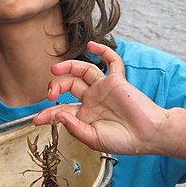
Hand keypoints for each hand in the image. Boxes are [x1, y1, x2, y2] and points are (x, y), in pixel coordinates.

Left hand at [34, 41, 170, 155]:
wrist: (148, 136)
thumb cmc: (124, 141)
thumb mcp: (94, 140)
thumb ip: (76, 128)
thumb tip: (60, 116)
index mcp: (85, 115)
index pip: (61, 109)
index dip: (48, 113)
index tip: (37, 119)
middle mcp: (92, 99)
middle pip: (69, 85)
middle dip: (56, 86)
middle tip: (49, 93)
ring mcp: (104, 88)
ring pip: (83, 70)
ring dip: (68, 67)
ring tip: (56, 69)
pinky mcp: (117, 81)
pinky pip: (110, 61)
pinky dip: (102, 51)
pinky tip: (92, 45)